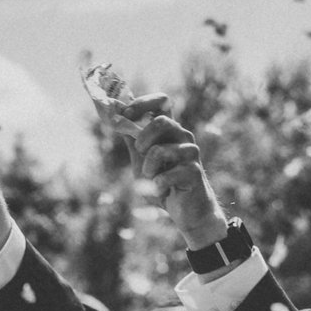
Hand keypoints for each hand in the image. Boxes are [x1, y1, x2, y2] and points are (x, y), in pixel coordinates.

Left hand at [122, 100, 230, 251]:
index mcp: (169, 130)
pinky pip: (165, 176)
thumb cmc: (162, 182)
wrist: (183, 209)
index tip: (125, 114)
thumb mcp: (141, 159)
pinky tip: (164, 191)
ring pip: (159, 151)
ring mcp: (190, 153)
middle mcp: (182, 136)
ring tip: (153, 179)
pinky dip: (157, 187)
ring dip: (148, 170)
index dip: (142, 103)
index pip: (162, 101)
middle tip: (140, 154)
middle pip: (162, 121)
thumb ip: (132, 140)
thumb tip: (116, 118)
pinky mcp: (194, 171)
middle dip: (143, 139)